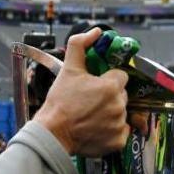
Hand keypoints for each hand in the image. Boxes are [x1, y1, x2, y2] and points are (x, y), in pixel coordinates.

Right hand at [33, 28, 129, 155]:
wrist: (52, 133)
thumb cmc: (59, 102)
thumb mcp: (68, 69)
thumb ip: (80, 45)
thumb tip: (96, 31)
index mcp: (111, 86)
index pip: (120, 77)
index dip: (107, 80)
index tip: (94, 86)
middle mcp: (119, 105)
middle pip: (121, 95)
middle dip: (109, 96)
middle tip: (89, 102)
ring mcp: (119, 125)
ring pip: (121, 113)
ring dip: (110, 113)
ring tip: (90, 116)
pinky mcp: (118, 142)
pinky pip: (122, 132)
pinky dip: (111, 131)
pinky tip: (96, 129)